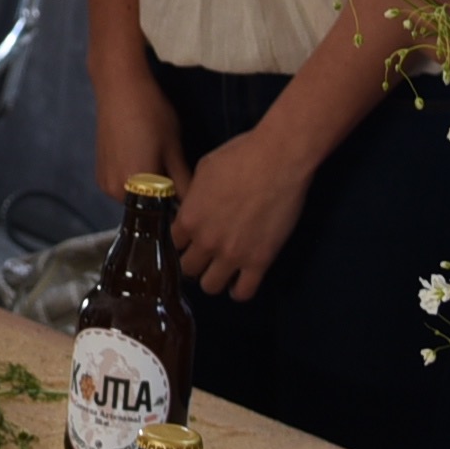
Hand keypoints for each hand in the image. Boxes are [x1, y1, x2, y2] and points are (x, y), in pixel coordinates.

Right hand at [91, 73, 186, 202]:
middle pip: (145, 206)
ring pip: (134, 196)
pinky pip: (122, 185)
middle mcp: (113, 191)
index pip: (161, 211)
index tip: (187, 190)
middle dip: (162, 196)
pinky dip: (134, 179)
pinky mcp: (99, 171)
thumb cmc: (151, 115)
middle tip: (176, 172)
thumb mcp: (173, 148)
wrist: (120, 87)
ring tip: (160, 160)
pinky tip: (143, 155)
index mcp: (134, 188)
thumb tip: (195, 203)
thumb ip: (183, 181)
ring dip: (148, 188)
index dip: (177, 203)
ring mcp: (104, 182)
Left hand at [173, 115, 328, 301]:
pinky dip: (239, 291)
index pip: (172, 245)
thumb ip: (194, 196)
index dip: (180, 244)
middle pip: (187, 270)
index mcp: (189, 218)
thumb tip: (194, 207)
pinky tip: (241, 280)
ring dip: (214, 279)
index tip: (188, 242)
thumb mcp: (204, 170)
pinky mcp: (259, 261)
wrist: (278, 159)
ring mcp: (232, 254)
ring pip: (211, 287)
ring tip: (223, 270)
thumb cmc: (240, 155)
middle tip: (205, 257)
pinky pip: (243, 293)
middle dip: (194, 264)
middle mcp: (205, 241)